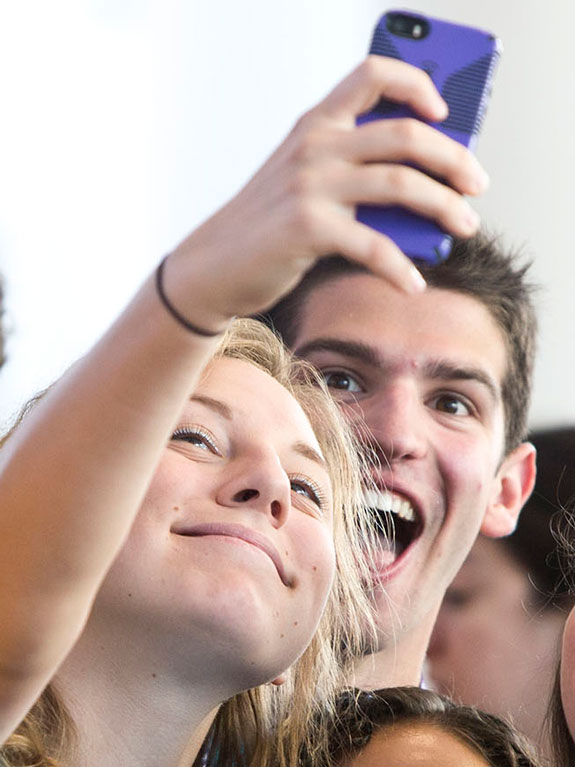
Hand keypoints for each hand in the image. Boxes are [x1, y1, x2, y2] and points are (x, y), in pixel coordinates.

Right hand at [167, 56, 487, 330]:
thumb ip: (351, 172)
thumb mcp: (303, 182)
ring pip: (402, 184)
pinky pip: (374, 246)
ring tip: (467, 225)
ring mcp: (310, 185)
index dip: (418, 84)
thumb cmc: (266, 226)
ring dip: (445, 207)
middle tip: (477, 185)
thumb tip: (425, 193)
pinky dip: (401, 268)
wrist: (212, 265)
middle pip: (406, 134)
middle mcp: (315, 146)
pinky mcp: (307, 229)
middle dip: (454, 158)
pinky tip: (414, 284)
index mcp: (315, 125)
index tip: (445, 113)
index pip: (373, 75)